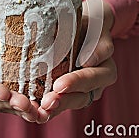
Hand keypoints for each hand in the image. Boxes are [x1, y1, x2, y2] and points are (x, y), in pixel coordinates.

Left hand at [36, 0, 116, 122]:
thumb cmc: (87, 26)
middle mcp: (95, 86)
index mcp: (106, 70)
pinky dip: (45, 110)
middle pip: (81, 97)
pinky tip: (33, 111)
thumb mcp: (95, 28)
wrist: (79, 29)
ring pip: (68, 104)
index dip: (77, 82)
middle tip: (47, 102)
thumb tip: (87, 61)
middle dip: (63, 100)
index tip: (60, 84)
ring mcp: (80, 92)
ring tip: (39, 111)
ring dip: (53, 109)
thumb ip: (97, 44)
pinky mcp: (65, 95)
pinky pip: (57, 105)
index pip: (93, 78)